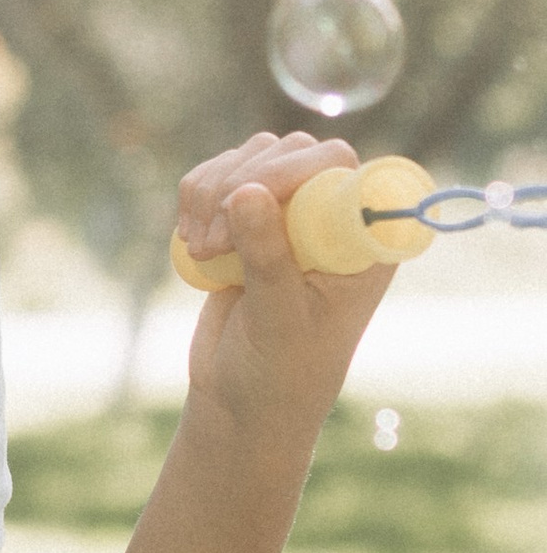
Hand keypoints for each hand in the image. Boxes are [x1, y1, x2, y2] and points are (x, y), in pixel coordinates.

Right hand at [174, 132, 393, 435]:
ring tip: (201, 248)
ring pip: (253, 156)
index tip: (244, 202)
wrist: (241, 400)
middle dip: (241, 185)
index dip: (291, 171)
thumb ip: (268, 258)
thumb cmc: (279, 373)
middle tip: (212, 242)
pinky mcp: (247, 219)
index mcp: (362, 241)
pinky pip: (220, 175)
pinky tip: (191, 241)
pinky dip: (195, 197)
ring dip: (212, 191)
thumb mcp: (278, 320)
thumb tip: (244, 193)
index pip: (339, 167)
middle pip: (293, 152)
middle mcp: (331, 219)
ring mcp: (289, 215)